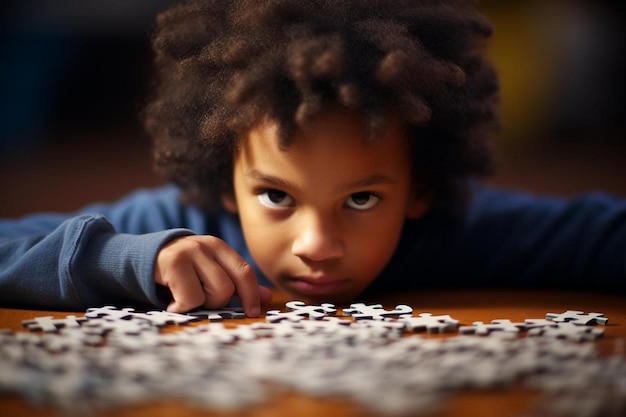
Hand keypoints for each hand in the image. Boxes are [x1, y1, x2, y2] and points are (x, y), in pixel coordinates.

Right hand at [154, 235, 271, 315]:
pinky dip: (181, 307)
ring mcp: (189, 252)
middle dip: (215, 301)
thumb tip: (267, 297)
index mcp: (220, 248)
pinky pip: (189, 298)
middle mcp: (206, 245)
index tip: (253, 313)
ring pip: (210, 293)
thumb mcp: (212, 271)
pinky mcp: (172, 263)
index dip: (251, 294)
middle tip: (200, 298)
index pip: (244, 271)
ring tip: (186, 296)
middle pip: (227, 287)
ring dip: (198, 304)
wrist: (146, 257)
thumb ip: (238, 284)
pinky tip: (173, 301)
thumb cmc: (185, 269)